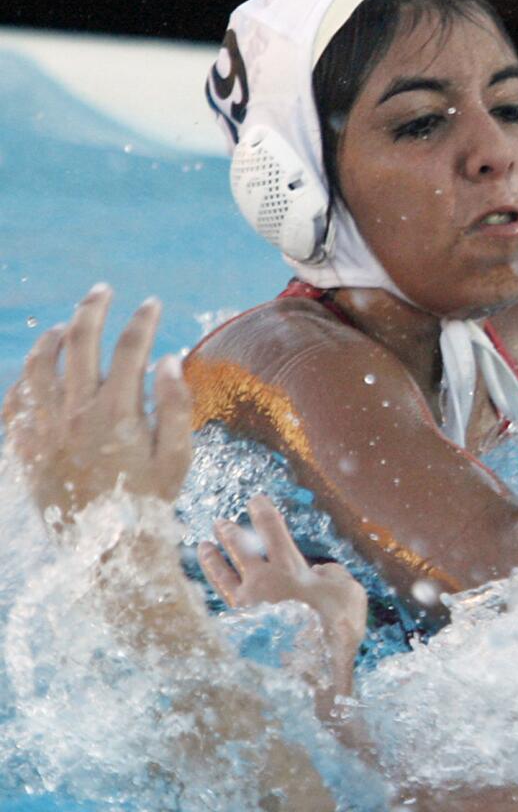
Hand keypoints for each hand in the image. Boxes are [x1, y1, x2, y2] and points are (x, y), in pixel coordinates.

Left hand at [2, 285, 191, 524]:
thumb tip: (167, 359)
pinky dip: (25, 378)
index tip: (153, 304)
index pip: (131, 347)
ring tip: (67, 326)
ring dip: (53, 337)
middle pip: (80, 341)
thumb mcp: (178, 455)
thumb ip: (174, 403)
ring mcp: (45, 430)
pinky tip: (38, 371)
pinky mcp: (26, 449)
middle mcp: (75, 413)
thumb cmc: (150, 503)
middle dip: (93, 308)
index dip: (143, 320)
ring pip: (38, 364)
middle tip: (104, 291)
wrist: (107, 550)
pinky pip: (16, 401)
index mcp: (117, 412)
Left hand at [199, 495, 367, 694]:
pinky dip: (218, 590)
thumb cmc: (336, 630)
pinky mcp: (242, 629)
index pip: (270, 528)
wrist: (313, 675)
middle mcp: (260, 583)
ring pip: (222, 576)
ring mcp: (247, 608)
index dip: (262, 509)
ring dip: (212, 558)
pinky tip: (217, 588)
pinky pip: (224, 602)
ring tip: (202, 546)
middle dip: (230, 532)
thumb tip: (320, 574)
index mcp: (287, 568)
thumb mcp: (349, 592)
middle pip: (238, 548)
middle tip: (221, 523)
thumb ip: (333, 575)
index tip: (256, 499)